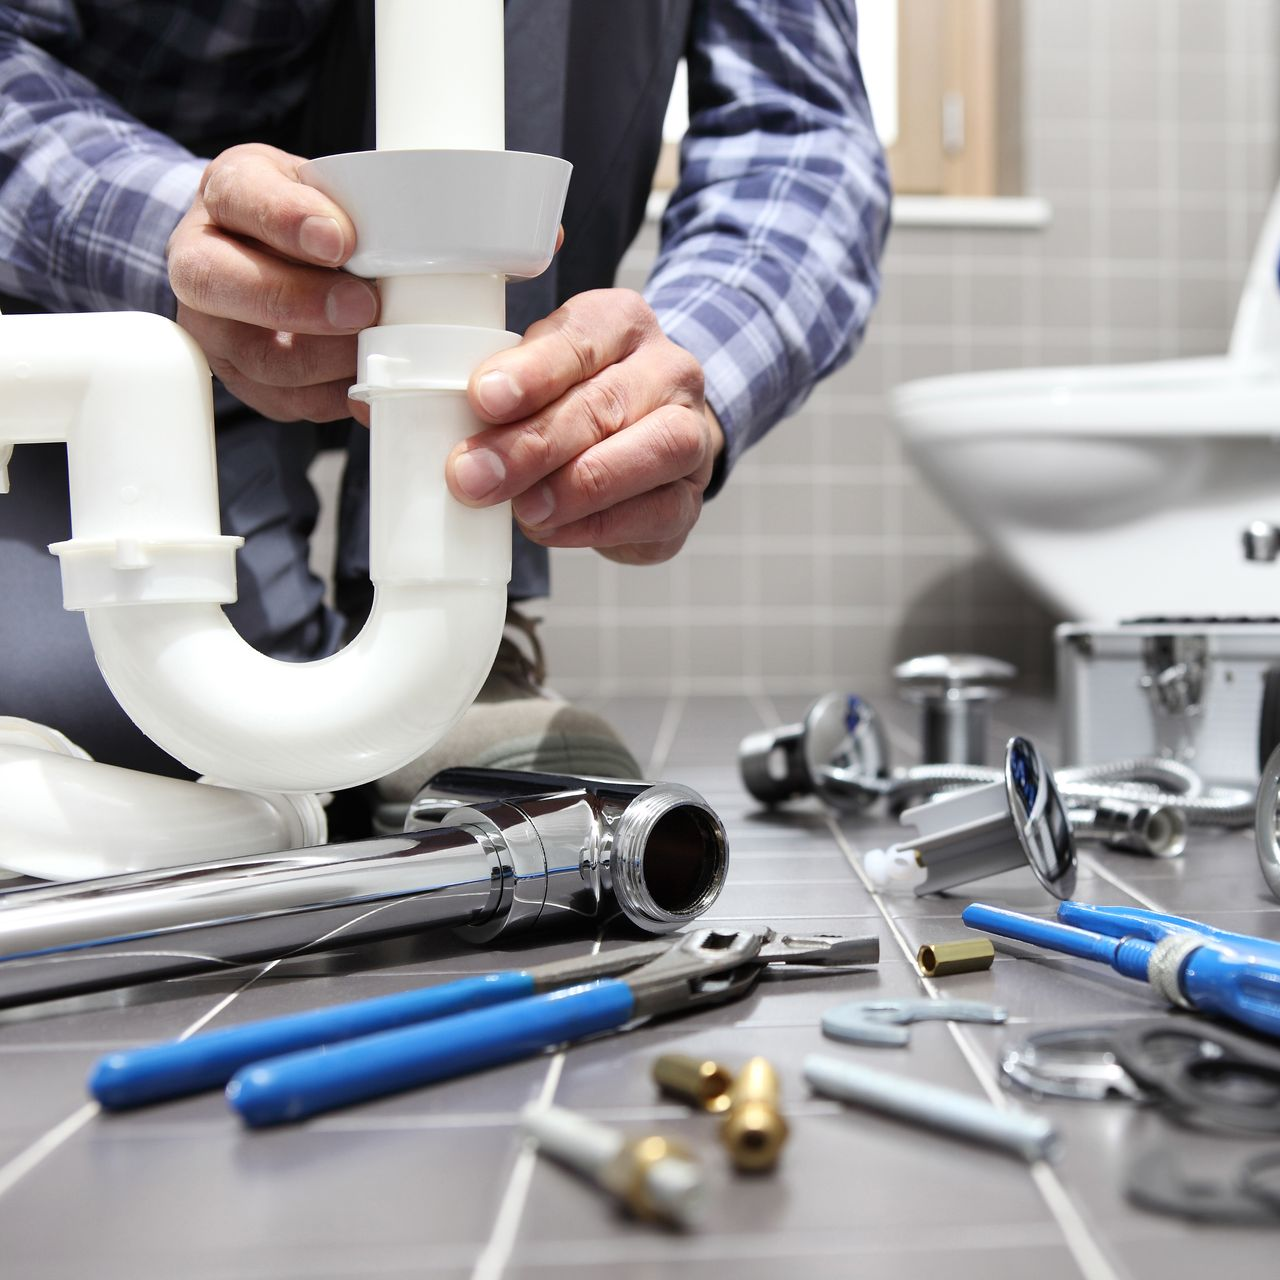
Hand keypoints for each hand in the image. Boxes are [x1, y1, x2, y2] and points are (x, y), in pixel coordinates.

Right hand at [166, 143, 378, 422]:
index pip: (239, 197)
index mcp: (223, 195)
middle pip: (222, 286)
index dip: (286, 220)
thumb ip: (345, 204)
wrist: (277, 258)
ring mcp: (217, 332)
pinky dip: (337, 395)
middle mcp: (202, 265)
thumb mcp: (321, 184)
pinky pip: (289, 401)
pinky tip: (370, 379)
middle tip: (362, 306)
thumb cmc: (304, 216)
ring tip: (374, 345)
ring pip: (260, 357)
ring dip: (327, 358)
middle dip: (299, 302)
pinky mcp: (248, 383)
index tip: (338, 239)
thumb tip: (390, 247)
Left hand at [448, 289, 723, 564]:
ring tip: (523, 510)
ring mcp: (691, 435)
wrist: (651, 444)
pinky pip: (655, 512)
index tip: (483, 399)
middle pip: (604, 403)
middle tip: (474, 476)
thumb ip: (493, 393)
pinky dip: (596, 525)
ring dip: (576, 487)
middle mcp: (668, 371)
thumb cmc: (577, 402)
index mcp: (622, 323)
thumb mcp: (536, 376)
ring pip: (650, 453)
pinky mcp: (689, 498)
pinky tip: (551, 529)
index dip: (531, 372)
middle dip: (533, 444)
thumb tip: (415, 424)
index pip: (579, 338)